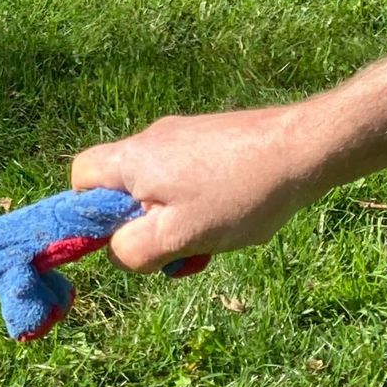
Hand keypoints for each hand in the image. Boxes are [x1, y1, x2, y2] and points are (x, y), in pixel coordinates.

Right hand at [71, 105, 322, 272]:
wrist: (306, 148)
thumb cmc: (239, 195)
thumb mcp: (179, 236)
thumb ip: (132, 250)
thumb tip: (117, 252)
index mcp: (130, 160)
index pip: (79, 178)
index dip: (88, 210)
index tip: (123, 234)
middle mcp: (149, 139)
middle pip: (123, 186)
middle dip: (144, 222)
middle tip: (178, 244)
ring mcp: (183, 134)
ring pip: (161, 184)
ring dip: (178, 216)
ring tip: (215, 234)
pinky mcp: (214, 136)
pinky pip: (190, 174)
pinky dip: (203, 199)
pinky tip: (237, 212)